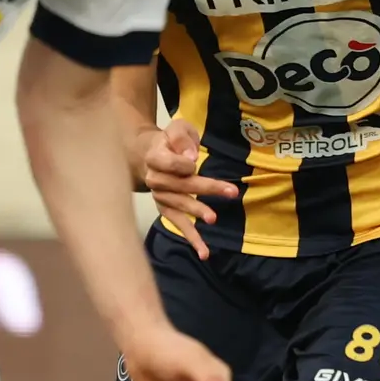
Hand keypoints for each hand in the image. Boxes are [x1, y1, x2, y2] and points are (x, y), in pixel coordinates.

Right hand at [136, 119, 237, 256]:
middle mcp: (154, 179)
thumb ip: (181, 138)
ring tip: (213, 219)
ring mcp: (159, 197)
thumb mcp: (176, 128)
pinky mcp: (166, 209)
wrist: (148, 155)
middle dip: (206, 188)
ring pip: (179, 207)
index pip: (169, 163)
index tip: (195, 161)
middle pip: (180, 185)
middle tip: (231, 192)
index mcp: (154, 157)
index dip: (182, 164)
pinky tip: (204, 253)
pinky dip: (191, 238)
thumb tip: (191, 158)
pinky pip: (179, 224)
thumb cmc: (169, 141)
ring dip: (197, 212)